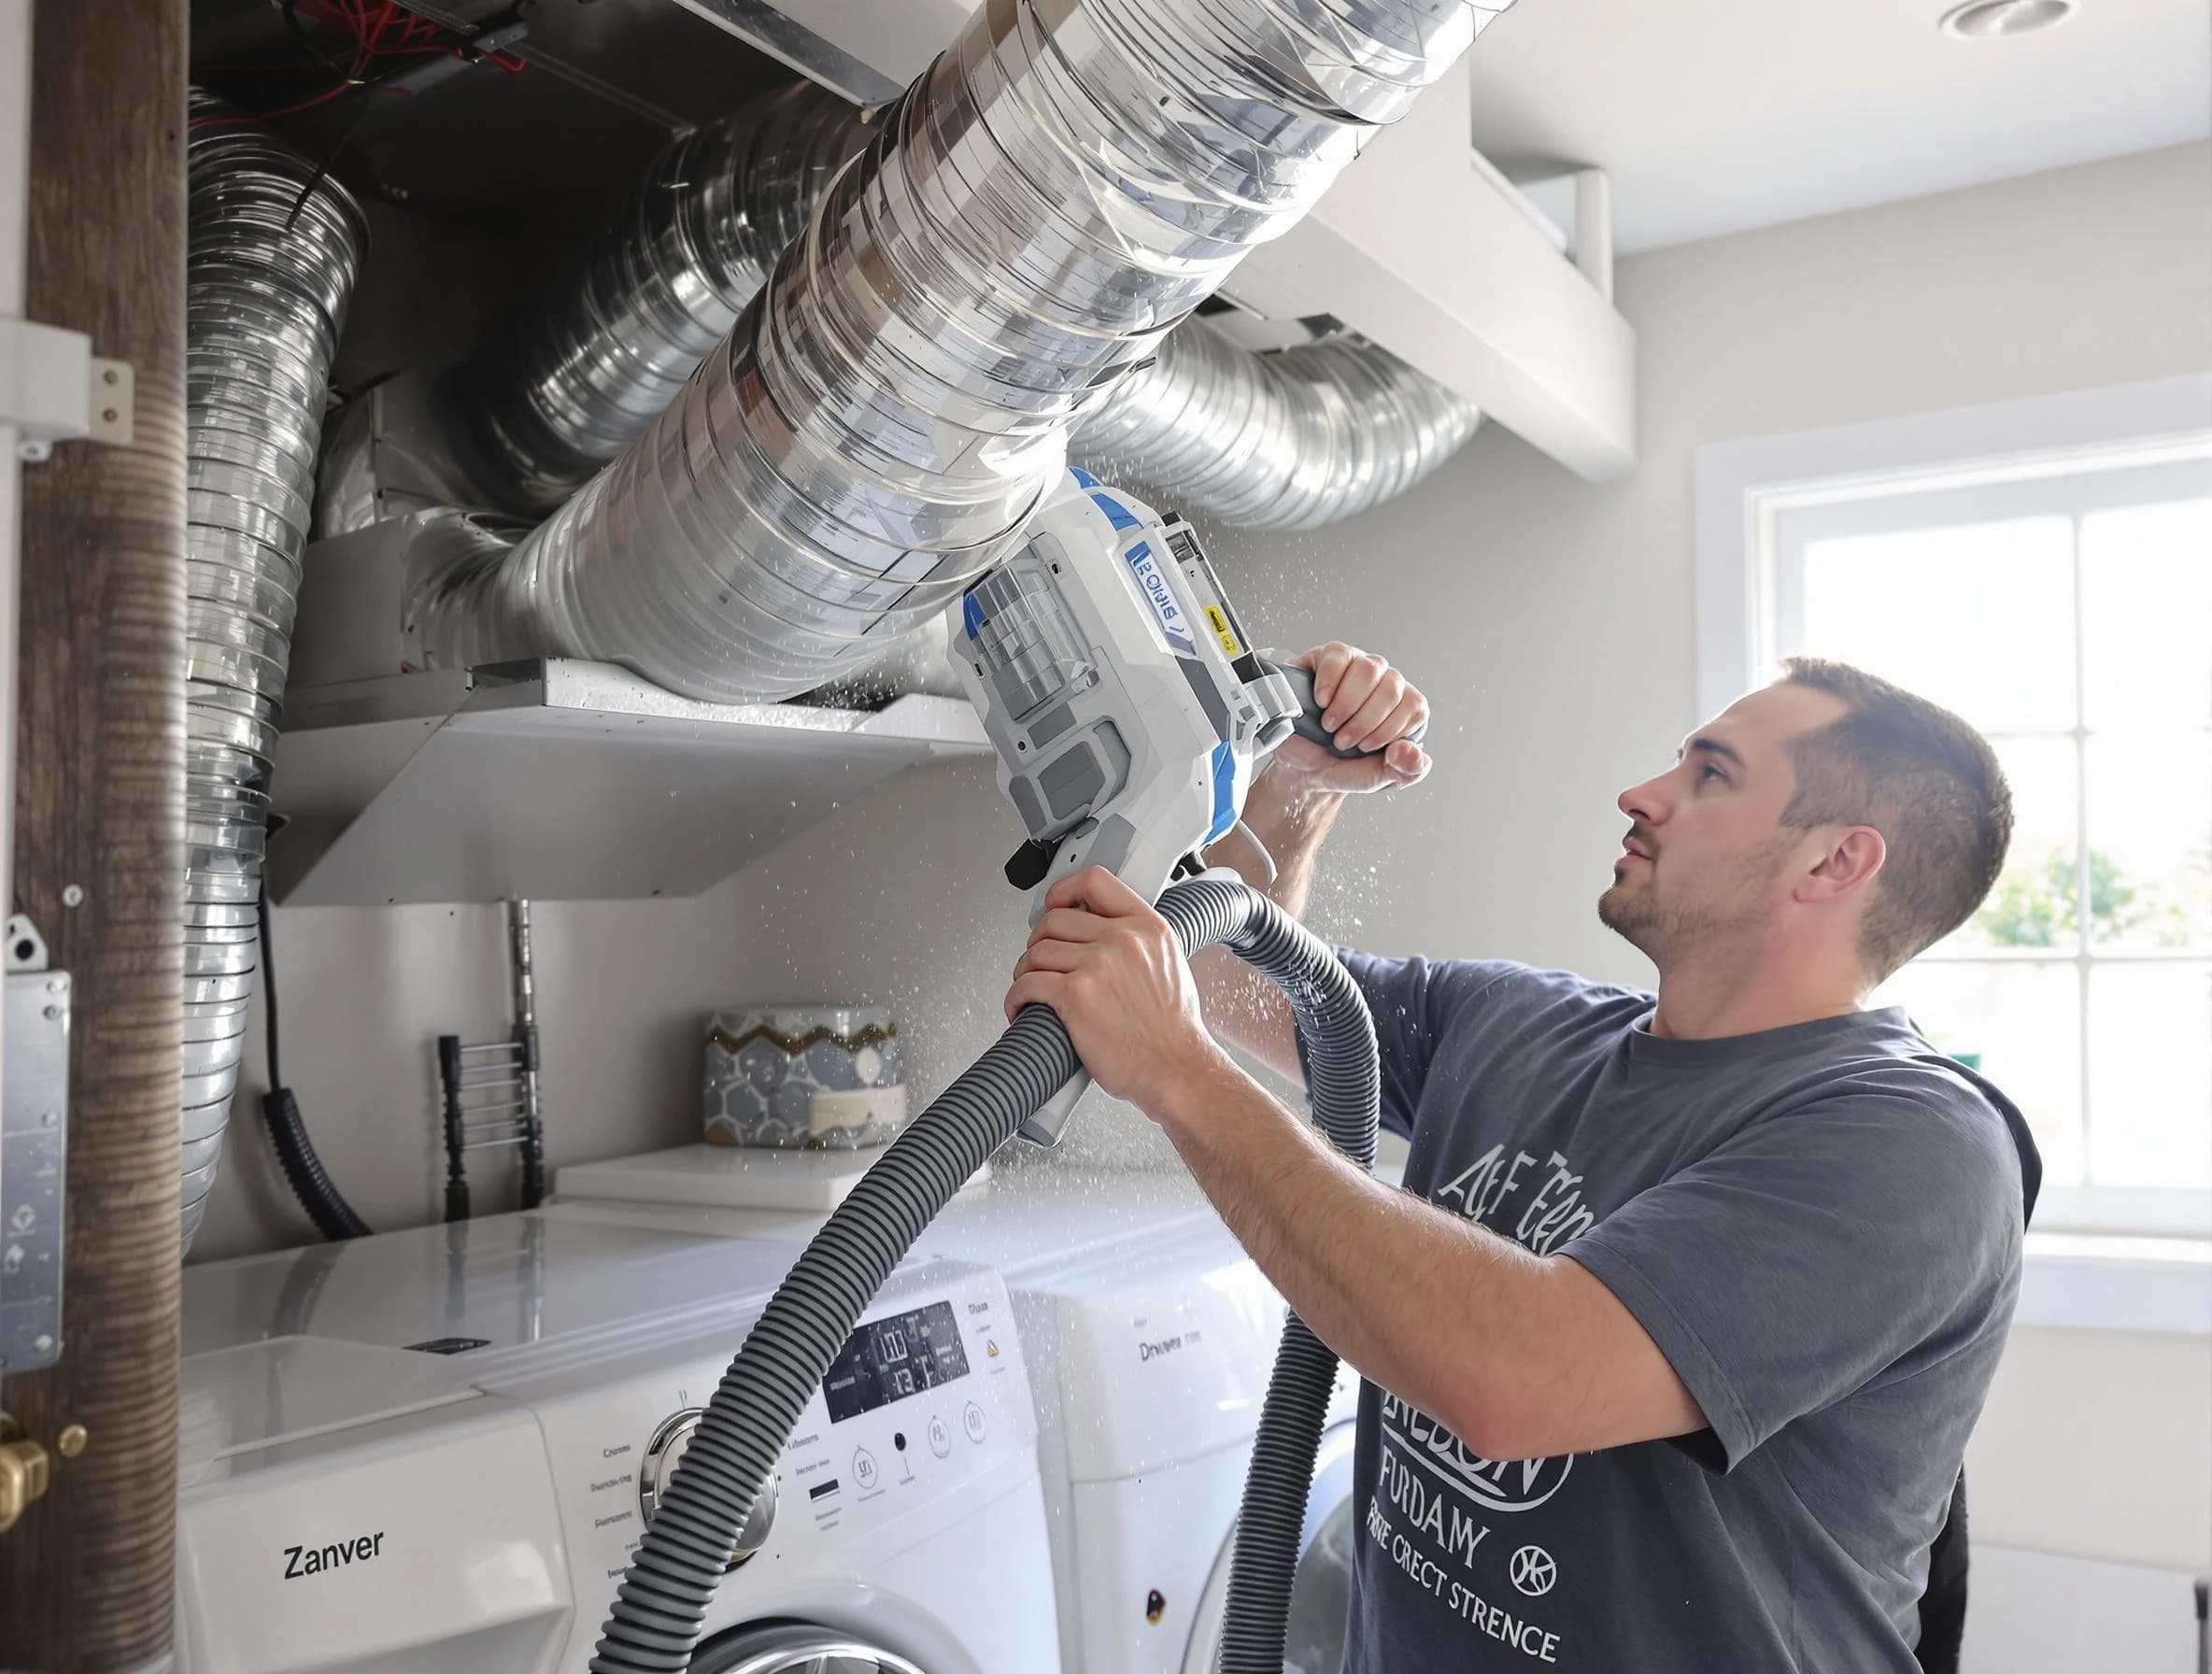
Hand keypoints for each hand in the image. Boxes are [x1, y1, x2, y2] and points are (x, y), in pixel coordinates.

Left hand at [1005, 867, 1231, 1116]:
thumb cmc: (1174, 1029)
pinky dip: (1016, 996)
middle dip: (1039, 940)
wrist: (1177, 1068)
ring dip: (1025, 971)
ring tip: (1031, 988)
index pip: (1094, 881)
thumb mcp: (1169, 963)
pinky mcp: (1075, 996)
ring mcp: (1098, 966)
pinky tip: (1022, 1007)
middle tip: (1039, 960)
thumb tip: (1104, 932)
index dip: (1064, 891)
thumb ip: (1138, 940)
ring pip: (1037, 952)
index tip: (1054, 906)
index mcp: (1147, 927)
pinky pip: (1028, 983)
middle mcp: (1122, 940)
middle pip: (1055, 919)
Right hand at [1267, 642, 1430, 797]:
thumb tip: (1407, 750)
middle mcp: (1385, 682)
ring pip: (1369, 669)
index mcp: (1405, 708)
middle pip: (1391, 687)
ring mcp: (1359, 666)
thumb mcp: (1382, 777)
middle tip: (1342, 741)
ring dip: (1347, 703)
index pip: (1414, 705)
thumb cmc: (1344, 766)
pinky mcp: (1330, 658)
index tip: (1365, 747)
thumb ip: (1409, 770)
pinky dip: (1329, 681)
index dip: (1388, 730)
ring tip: (1329, 724)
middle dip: (1364, 721)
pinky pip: (1339, 655)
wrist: (1303, 767)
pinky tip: (1321, 700)